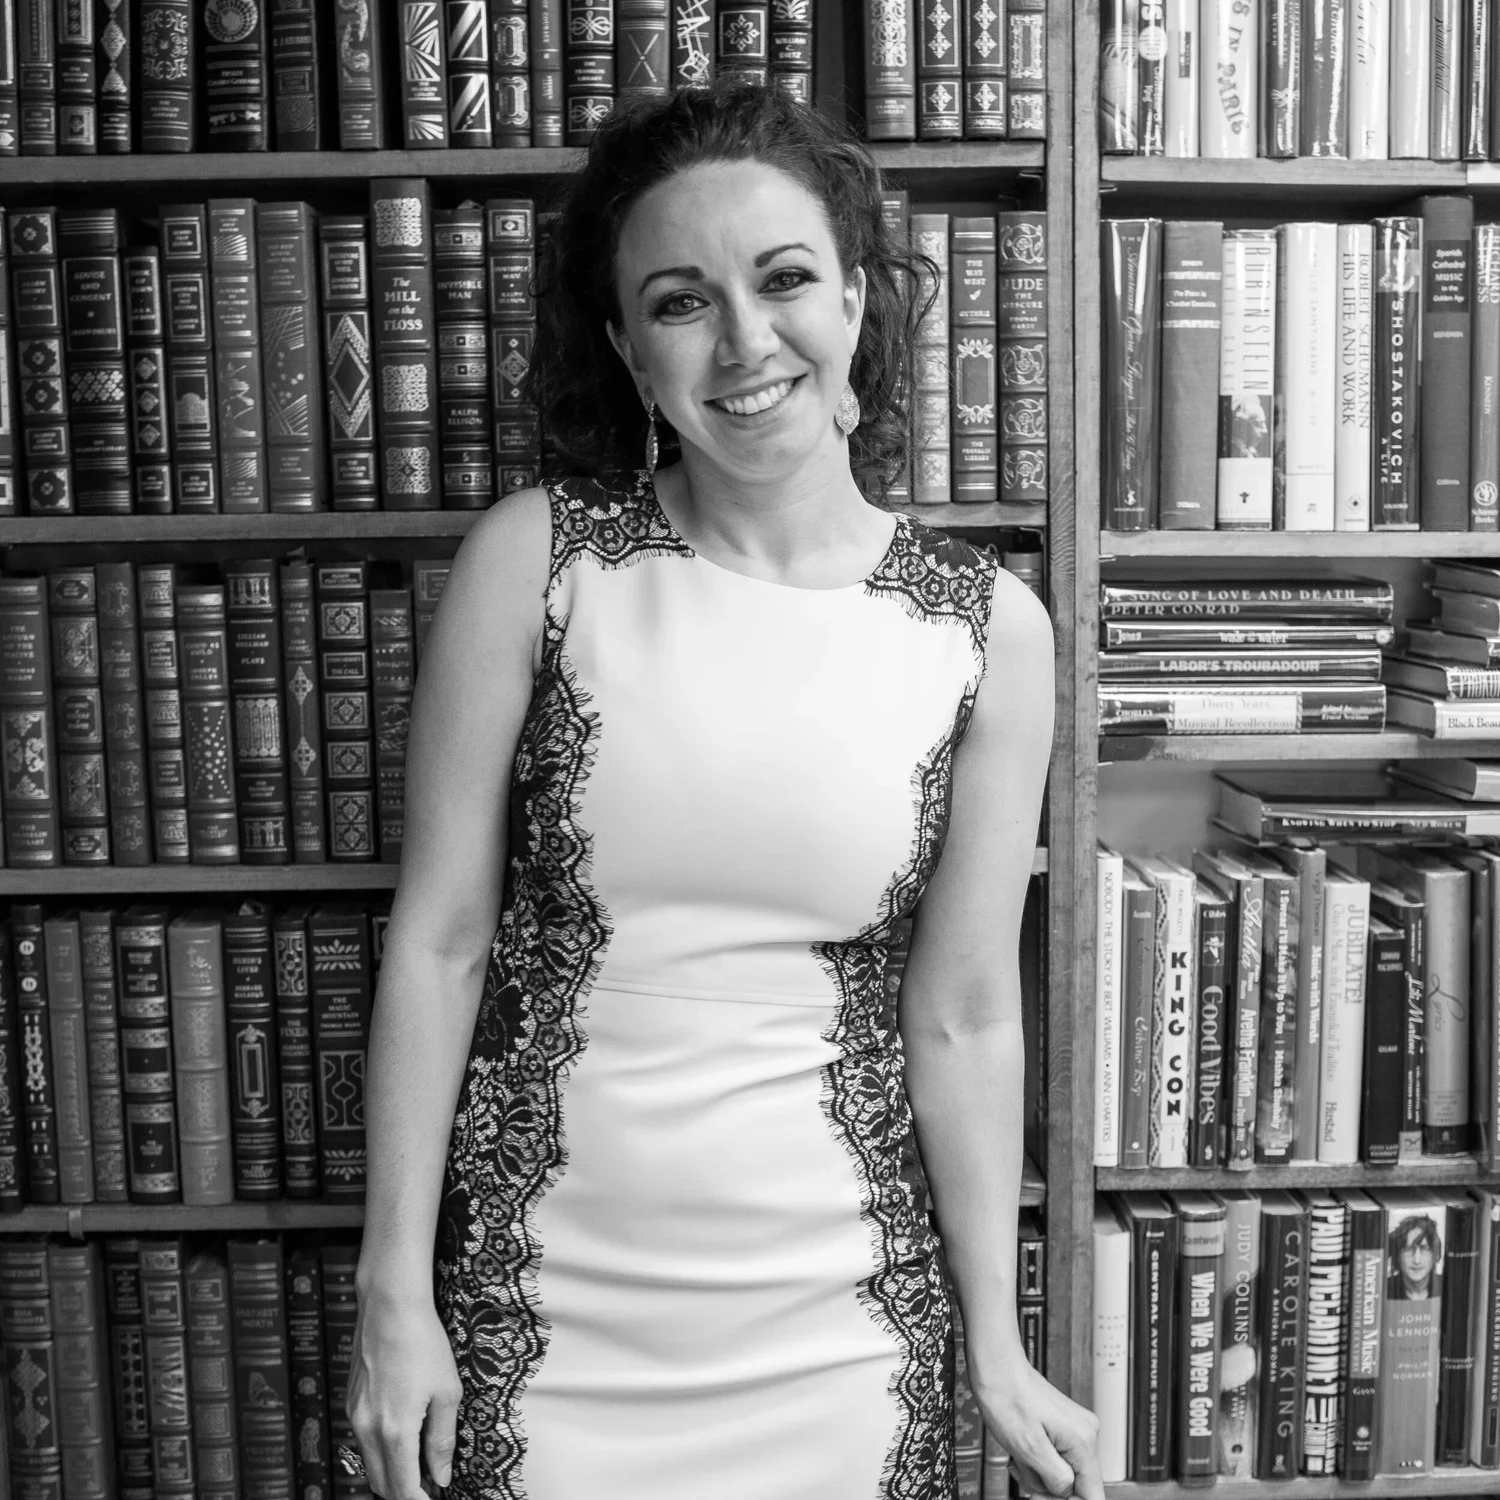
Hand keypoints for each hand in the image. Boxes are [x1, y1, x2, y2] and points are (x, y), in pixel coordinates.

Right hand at [347, 1284, 463, 1499]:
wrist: (390, 1307)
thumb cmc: (423, 1343)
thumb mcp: (447, 1391)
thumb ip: (442, 1440)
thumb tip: (442, 1476)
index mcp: (394, 1431)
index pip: (402, 1489)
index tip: (436, 1496)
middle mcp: (367, 1429)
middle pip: (381, 1484)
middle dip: (405, 1492)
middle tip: (431, 1483)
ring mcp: (355, 1416)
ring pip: (370, 1464)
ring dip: (393, 1472)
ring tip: (422, 1460)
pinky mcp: (351, 1403)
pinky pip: (364, 1440)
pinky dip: (382, 1450)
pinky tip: (404, 1433)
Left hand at [972, 1357, 1103, 1499]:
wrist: (996, 1368)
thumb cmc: (1007, 1398)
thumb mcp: (1029, 1449)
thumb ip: (1056, 1478)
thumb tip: (1070, 1493)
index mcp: (1083, 1440)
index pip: (1094, 1494)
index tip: (1045, 1497)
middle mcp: (1086, 1434)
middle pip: (1076, 1485)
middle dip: (1047, 1486)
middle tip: (1023, 1473)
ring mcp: (1075, 1429)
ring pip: (1063, 1472)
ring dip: (1038, 1472)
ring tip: (1019, 1456)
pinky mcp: (1063, 1426)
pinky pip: (1056, 1458)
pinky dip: (1038, 1460)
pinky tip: (1022, 1451)